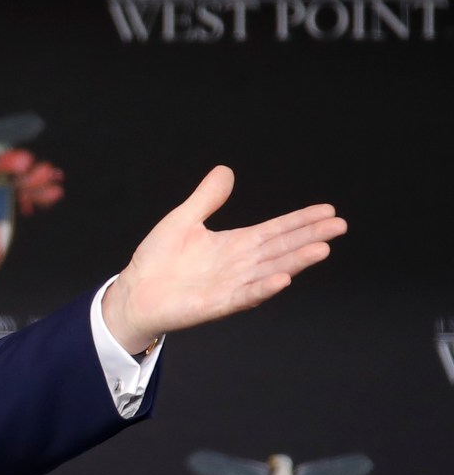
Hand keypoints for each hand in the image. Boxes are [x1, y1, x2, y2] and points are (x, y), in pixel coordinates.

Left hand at [101, 166, 346, 353]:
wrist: (134, 293)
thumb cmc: (157, 260)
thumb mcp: (182, 220)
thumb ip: (206, 199)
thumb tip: (226, 170)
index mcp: (234, 245)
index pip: (275, 230)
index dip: (300, 221)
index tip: (328, 211)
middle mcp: (239, 266)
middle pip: (281, 249)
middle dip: (309, 238)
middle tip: (339, 226)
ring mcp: (230, 286)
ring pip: (270, 271)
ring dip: (295, 262)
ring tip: (321, 249)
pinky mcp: (216, 304)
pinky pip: (244, 296)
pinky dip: (263, 288)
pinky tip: (283, 279)